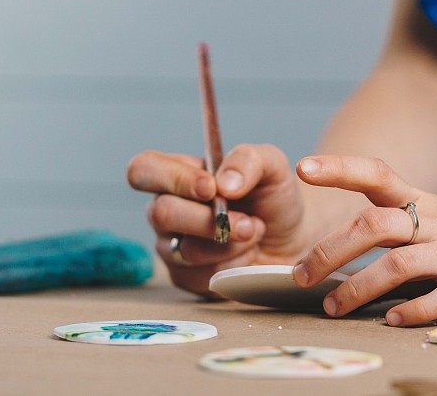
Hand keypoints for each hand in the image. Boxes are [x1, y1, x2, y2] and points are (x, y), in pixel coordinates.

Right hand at [127, 144, 307, 295]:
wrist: (292, 240)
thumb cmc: (274, 198)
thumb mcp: (272, 166)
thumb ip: (247, 160)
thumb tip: (223, 183)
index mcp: (179, 174)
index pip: (144, 169)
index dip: (173, 179)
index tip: (212, 189)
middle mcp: (167, 208)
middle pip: (160, 213)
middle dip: (210, 220)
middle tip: (247, 222)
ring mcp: (172, 245)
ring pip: (185, 250)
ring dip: (230, 243)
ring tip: (254, 233)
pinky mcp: (185, 277)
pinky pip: (199, 277)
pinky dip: (232, 265)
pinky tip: (247, 255)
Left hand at [292, 156, 436, 325]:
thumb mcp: (436, 218)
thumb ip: (393, 225)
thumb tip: (333, 250)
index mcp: (424, 203)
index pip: (378, 173)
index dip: (341, 167)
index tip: (304, 167)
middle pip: (374, 224)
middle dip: (330, 250)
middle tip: (302, 275)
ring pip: (398, 264)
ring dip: (358, 288)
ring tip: (334, 307)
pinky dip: (412, 311)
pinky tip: (392, 320)